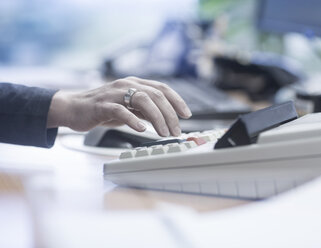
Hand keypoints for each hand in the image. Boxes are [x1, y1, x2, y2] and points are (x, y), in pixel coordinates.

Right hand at [47, 77, 191, 136]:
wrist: (73, 108)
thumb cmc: (103, 109)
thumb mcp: (129, 108)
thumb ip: (145, 110)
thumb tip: (166, 120)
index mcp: (135, 83)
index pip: (162, 88)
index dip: (177, 100)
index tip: (187, 115)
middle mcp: (127, 84)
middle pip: (156, 95)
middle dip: (170, 114)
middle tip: (177, 131)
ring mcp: (115, 93)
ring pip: (143, 100)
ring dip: (157, 117)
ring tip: (164, 133)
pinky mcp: (103, 105)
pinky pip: (121, 110)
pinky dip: (133, 119)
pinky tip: (142, 129)